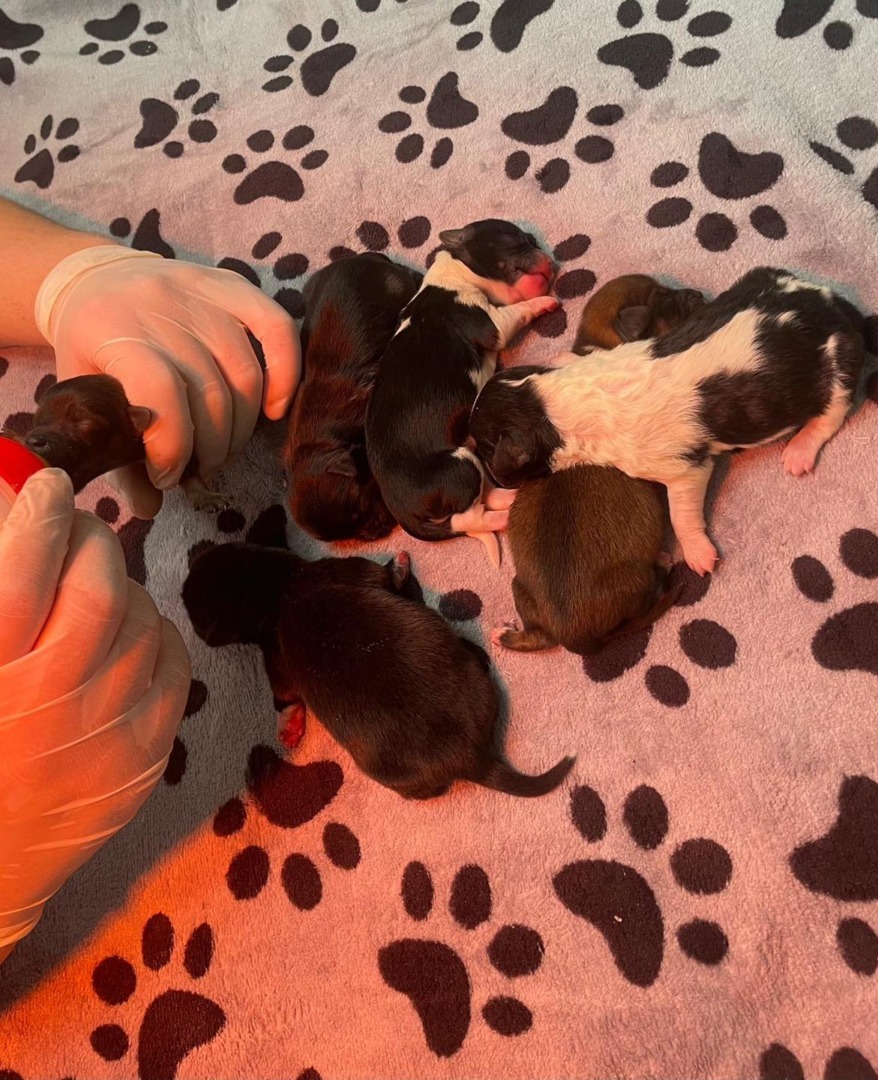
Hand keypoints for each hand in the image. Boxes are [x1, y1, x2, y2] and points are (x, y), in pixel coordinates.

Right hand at [0, 469, 189, 962]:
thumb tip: (7, 506)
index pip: (21, 579)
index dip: (37, 518)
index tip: (44, 484)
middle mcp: (53, 708)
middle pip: (97, 592)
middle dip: (89, 540)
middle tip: (73, 526)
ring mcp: (109, 734)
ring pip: (140, 620)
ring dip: (119, 582)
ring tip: (93, 581)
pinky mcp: (148, 755)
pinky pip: (171, 662)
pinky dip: (152, 630)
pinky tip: (126, 630)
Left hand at [35, 247, 300, 516]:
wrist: (97, 279)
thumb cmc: (93, 350)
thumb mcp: (86, 397)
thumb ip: (115, 454)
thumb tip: (150, 508)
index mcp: (110, 330)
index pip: (160, 391)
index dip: (173, 444)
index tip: (167, 476)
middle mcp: (158, 305)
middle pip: (208, 391)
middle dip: (210, 448)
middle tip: (200, 469)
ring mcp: (199, 292)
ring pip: (244, 373)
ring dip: (240, 428)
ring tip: (223, 450)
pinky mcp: (232, 286)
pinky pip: (276, 326)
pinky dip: (285, 373)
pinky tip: (274, 410)